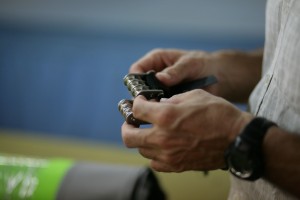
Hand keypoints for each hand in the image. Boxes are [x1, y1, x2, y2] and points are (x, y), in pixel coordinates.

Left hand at [121, 90, 252, 171]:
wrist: (237, 139)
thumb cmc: (219, 114)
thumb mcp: (194, 95)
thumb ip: (172, 100)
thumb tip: (159, 105)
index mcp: (166, 116)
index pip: (137, 110)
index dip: (136, 103)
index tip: (140, 103)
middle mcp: (162, 138)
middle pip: (129, 136)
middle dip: (127, 125)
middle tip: (132, 121)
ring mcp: (168, 155)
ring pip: (140, 150)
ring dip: (141, 139)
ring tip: (148, 131)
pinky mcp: (176, 166)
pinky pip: (154, 163)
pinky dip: (153, 154)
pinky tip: (160, 146)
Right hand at [130, 48, 262, 101]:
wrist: (219, 77)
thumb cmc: (203, 64)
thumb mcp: (190, 64)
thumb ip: (176, 71)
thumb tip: (161, 78)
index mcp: (156, 61)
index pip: (137, 70)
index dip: (136, 80)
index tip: (141, 91)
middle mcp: (155, 76)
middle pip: (140, 87)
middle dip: (143, 95)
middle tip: (150, 104)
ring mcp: (161, 90)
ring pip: (148, 99)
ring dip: (152, 105)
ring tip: (160, 111)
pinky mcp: (168, 101)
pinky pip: (160, 107)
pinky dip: (162, 111)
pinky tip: (168, 115)